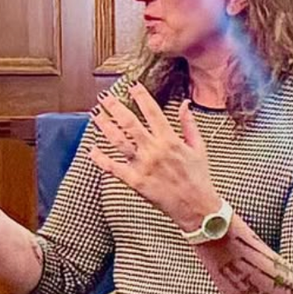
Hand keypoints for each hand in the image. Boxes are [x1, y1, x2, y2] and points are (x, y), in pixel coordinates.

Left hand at [88, 84, 222, 230]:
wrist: (196, 207)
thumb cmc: (199, 177)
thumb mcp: (199, 147)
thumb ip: (189, 124)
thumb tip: (185, 104)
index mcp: (171, 140)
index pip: (152, 111)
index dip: (140, 96)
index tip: (132, 86)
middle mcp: (154, 150)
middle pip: (129, 122)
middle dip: (115, 107)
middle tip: (105, 98)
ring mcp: (143, 165)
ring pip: (118, 141)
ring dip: (104, 126)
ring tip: (96, 116)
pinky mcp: (134, 181)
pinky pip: (112, 167)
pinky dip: (100, 158)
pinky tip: (92, 150)